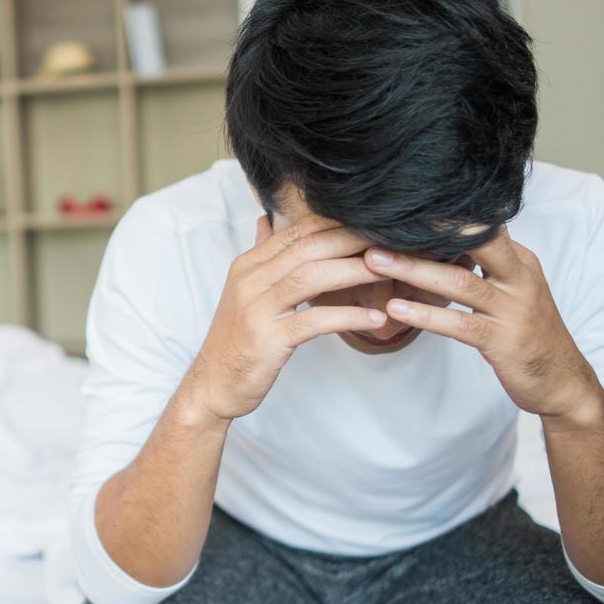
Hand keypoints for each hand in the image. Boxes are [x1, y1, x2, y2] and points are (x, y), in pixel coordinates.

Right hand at [186, 215, 389, 421]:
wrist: (212, 384)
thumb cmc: (237, 339)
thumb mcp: (244, 291)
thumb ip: (261, 256)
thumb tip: (266, 220)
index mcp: (248, 265)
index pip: (297, 230)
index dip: (337, 223)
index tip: (372, 222)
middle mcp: (250, 280)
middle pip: (308, 247)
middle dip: (352, 240)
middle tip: (391, 239)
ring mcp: (257, 308)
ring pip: (312, 277)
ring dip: (355, 272)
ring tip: (389, 272)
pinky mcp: (268, 339)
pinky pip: (315, 320)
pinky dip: (349, 316)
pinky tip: (376, 318)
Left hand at [364, 226, 601, 421]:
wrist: (562, 381)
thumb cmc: (528, 332)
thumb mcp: (514, 289)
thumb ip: (490, 262)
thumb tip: (461, 230)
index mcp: (519, 262)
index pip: (482, 227)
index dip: (445, 217)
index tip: (404, 205)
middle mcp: (519, 279)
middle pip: (477, 243)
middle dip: (429, 231)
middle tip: (383, 222)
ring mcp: (512, 310)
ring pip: (460, 283)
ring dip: (414, 270)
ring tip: (375, 261)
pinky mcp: (502, 341)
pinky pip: (459, 325)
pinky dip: (425, 315)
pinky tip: (396, 309)